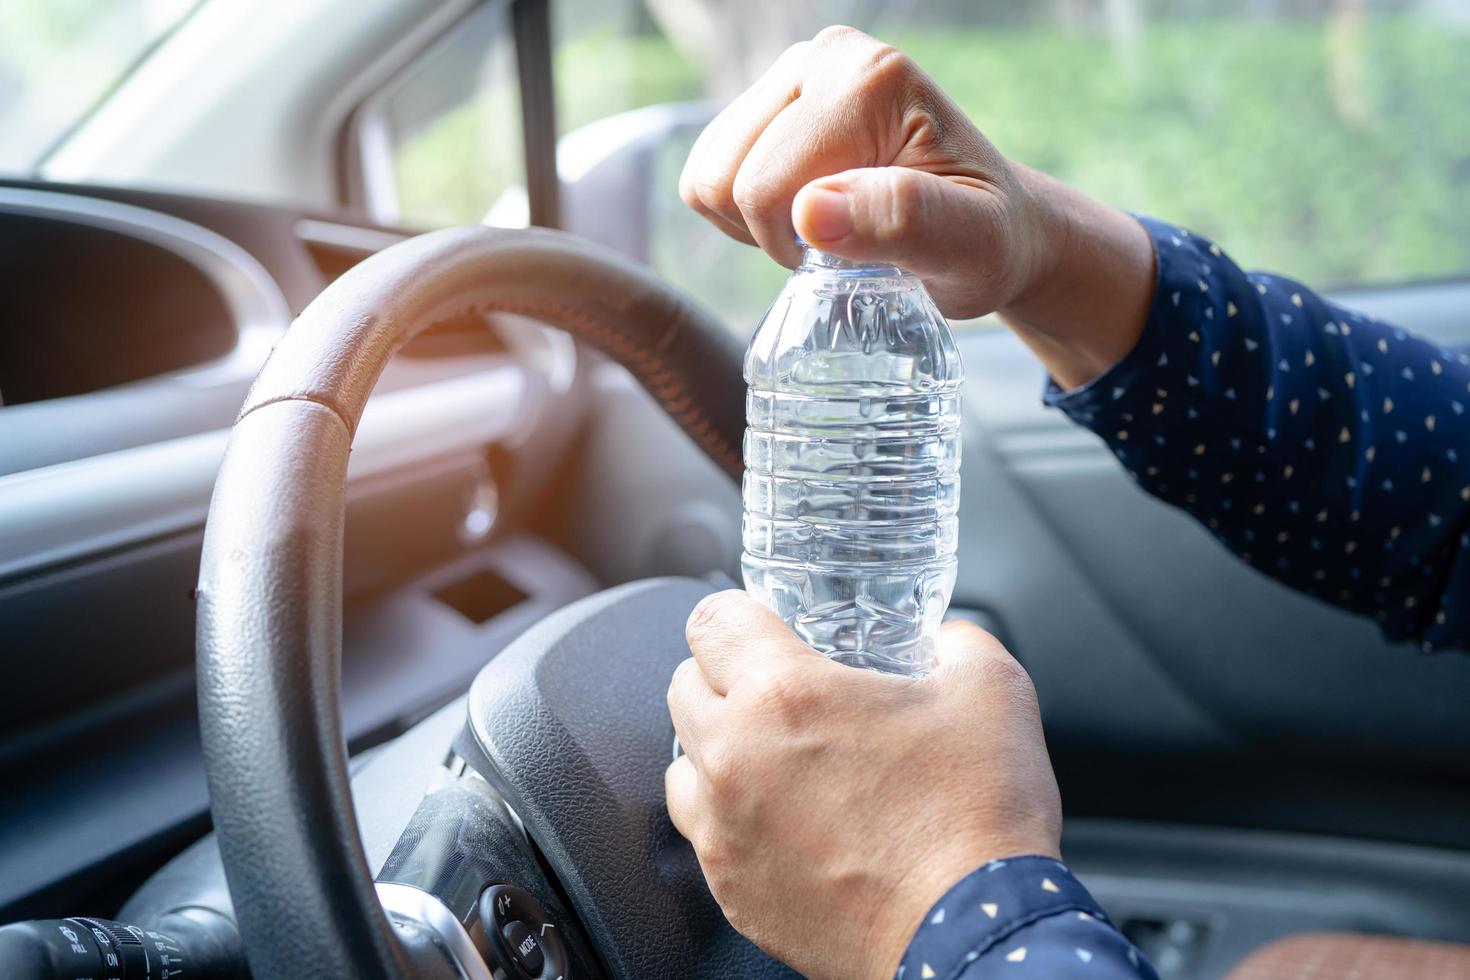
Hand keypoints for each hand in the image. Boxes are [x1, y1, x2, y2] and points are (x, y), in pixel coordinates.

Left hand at [665, 590, 1061, 979]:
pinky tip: (785, 819)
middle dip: (726, 676)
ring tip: (777, 757)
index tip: (763, 625)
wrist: (973, 938)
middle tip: (781, 690)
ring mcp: (725, 831)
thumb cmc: (978, 818)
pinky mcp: (732, 891)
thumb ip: (958, 642)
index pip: (712, 620)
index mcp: (784, 695)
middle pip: (685, 686)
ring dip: (718, 749)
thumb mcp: (992, 690)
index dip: (740, 613)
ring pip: (682, 763)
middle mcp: (735, 758)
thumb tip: (946, 637)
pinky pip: (705, 834)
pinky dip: (731, 818)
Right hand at [679, 25, 1155, 388]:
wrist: (998, 226)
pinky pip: (710, 170)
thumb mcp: (967, 247)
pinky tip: (804, 216)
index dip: (794, 246)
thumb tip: (811, 211)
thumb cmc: (987, 241)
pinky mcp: (774, 98)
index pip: (765, 185)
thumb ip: (899, 221)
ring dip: (754, 224)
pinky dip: (744, 212)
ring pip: (708, 175)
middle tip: (844, 245)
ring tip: (826, 231)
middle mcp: (823, 57)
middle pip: (725, 177)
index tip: (859, 254)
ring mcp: (794, 73)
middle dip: (772, 232)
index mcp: (869, 79)